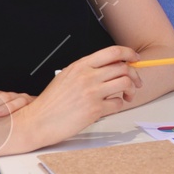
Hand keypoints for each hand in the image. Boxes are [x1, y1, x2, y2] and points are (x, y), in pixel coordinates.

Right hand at [13, 45, 143, 151]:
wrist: (38, 121)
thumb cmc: (51, 102)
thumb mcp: (66, 77)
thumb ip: (86, 70)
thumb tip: (110, 67)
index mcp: (80, 65)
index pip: (113, 52)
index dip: (129, 53)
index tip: (136, 59)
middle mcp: (87, 76)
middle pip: (124, 68)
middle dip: (135, 75)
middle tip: (135, 83)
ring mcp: (92, 92)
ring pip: (126, 83)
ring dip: (131, 89)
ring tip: (127, 95)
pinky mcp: (95, 109)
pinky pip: (118, 103)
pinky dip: (118, 105)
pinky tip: (110, 107)